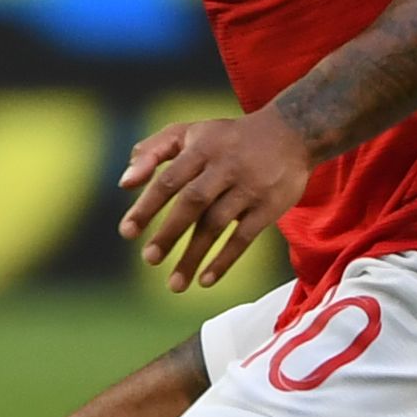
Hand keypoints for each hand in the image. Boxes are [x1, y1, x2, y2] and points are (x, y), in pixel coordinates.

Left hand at [119, 113, 311, 292]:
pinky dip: (224, 260)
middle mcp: (225, 166)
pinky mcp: (269, 206)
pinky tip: (205, 279)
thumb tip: (124, 184)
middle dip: (169, 233)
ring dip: (194, 256)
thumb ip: (152, 152)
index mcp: (201, 147)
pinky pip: (244, 237)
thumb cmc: (227, 139)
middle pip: (192, 202)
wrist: (291, 132)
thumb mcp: (189, 132)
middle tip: (149, 259)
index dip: (146, 207)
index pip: (169, 180)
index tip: (126, 233)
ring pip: (217, 224)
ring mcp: (249, 187)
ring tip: (174, 284)